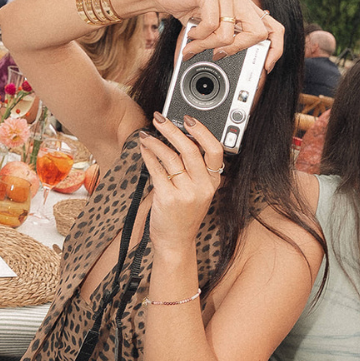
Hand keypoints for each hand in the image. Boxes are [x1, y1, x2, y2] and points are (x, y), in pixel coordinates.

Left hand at [137, 112, 225, 253]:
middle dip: (173, 130)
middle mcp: (202, 187)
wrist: (175, 241)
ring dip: (156, 142)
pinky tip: (144, 149)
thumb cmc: (183, 215)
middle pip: (191, 150)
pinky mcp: (168, 198)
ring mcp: (186, 193)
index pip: (215, 150)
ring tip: (147, 135)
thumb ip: (193, 169)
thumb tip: (178, 140)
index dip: (202, 131)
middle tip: (160, 119)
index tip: (189, 119)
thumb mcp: (197, 192)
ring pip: (171, 158)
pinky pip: (157, 170)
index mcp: (212, 183)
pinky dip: (149, 156)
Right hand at [149, 0, 283, 70]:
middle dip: (236, 50)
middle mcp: (241, 1)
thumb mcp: (211, 32)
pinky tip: (191, 31)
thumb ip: (225, 45)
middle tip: (216, 55)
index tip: (266, 67)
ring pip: (228, 35)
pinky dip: (198, 35)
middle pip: (258, 34)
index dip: (276, 49)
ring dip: (206, 45)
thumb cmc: (189, 12)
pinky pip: (211, 24)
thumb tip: (234, 74)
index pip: (275, 29)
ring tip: (193, 43)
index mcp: (246, 11)